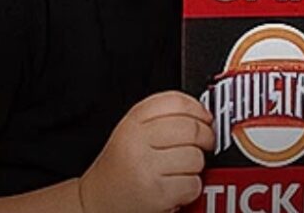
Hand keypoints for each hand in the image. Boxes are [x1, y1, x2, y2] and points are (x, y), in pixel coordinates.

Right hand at [78, 91, 215, 212]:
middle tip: (204, 145)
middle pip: (191, 128)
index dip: (198, 109)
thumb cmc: (120, 168)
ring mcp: (146, 168)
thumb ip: (163, 118)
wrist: (97, 202)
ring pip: (196, 158)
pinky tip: (175, 188)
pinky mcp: (156, 193)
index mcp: (132, 122)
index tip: (205, 119)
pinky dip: (191, 189)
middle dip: (206, 138)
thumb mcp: (132, 132)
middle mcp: (136, 142)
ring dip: (196, 168)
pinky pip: (193, 184)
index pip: (176, 101)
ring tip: (179, 171)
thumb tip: (205, 116)